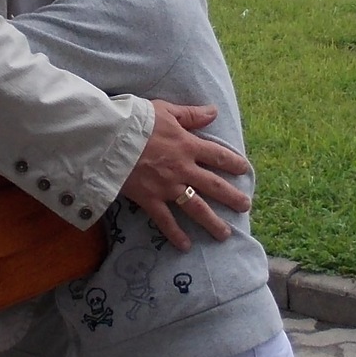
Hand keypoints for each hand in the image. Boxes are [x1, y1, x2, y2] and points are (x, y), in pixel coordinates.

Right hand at [121, 101, 250, 251]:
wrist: (110, 137)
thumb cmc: (135, 120)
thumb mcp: (165, 110)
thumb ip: (191, 115)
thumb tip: (214, 111)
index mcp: (188, 145)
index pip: (218, 156)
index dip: (234, 163)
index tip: (245, 170)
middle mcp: (183, 169)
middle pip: (214, 186)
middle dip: (232, 197)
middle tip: (245, 207)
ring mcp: (168, 187)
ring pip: (196, 207)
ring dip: (212, 222)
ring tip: (225, 234)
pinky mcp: (150, 199)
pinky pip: (166, 220)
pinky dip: (176, 234)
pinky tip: (186, 246)